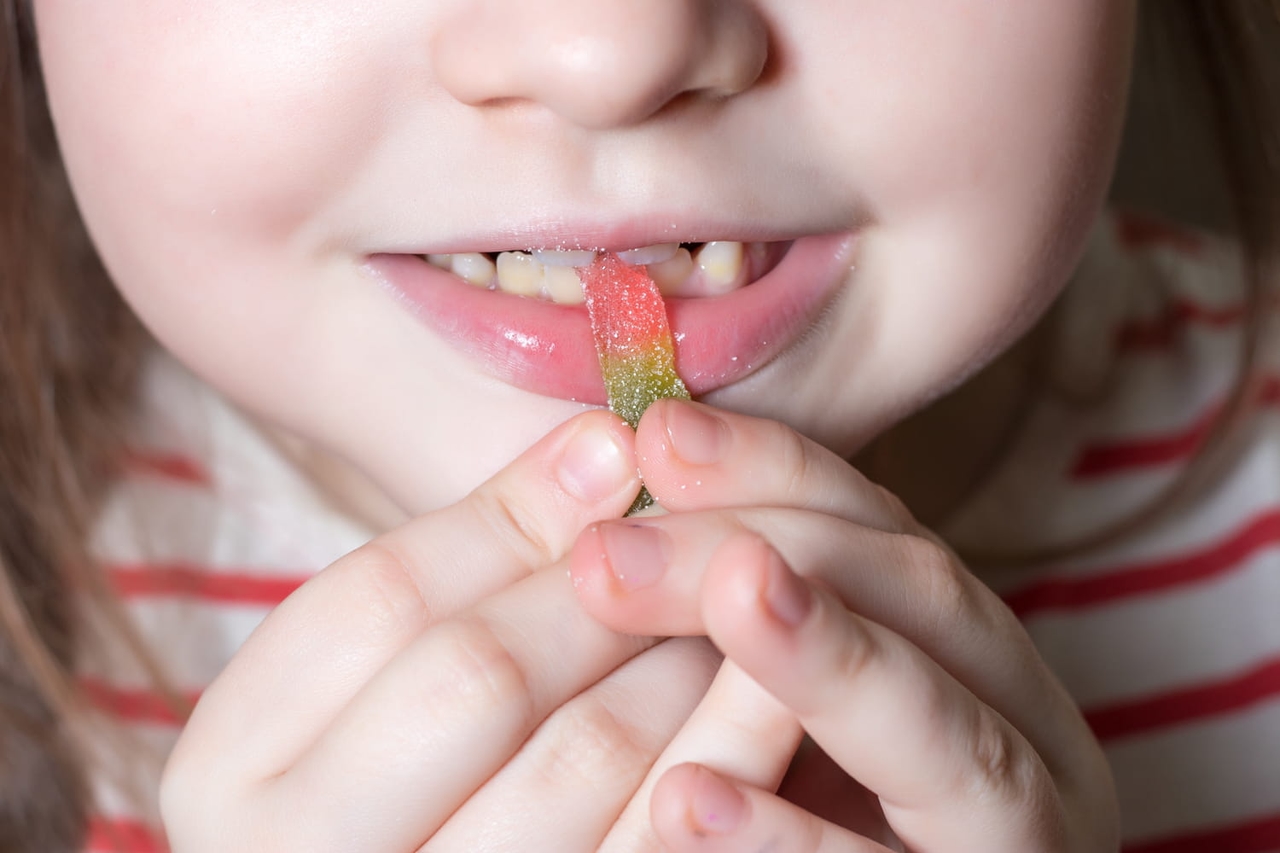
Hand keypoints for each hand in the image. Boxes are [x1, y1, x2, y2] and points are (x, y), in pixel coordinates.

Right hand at [160, 410, 720, 851]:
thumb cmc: (393, 787)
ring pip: (579, 760)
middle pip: (477, 674)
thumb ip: (454, 583)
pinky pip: (653, 844)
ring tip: (738, 585)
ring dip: (676, 648)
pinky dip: (728, 750)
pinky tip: (772, 684)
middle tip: (689, 518)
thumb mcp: (369, 689)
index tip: (611, 443)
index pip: (374, 602)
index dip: (504, 512)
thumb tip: (602, 446)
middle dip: (601, 580)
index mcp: (232, 769)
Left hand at [570, 400, 1120, 851]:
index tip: (656, 433)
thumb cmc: (826, 808)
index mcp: (971, 652)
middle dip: (764, 545)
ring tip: (732, 595)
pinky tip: (689, 799)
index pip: (880, 527)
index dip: (772, 470)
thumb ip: (751, 614)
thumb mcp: (795, 708)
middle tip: (615, 546)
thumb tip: (633, 482)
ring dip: (828, 658)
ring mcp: (1023, 828)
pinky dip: (792, 839)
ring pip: (948, 735)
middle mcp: (1022, 725)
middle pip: (916, 598)